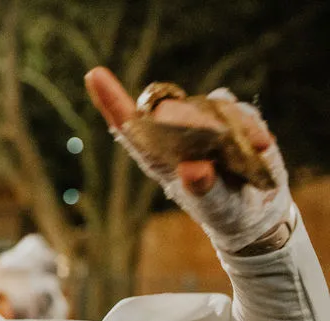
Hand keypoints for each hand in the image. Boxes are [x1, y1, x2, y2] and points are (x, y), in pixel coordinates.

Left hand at [85, 67, 291, 253]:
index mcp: (156, 155)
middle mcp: (174, 133)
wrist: (255, 207)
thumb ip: (204, 189)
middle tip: (214, 144)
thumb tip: (193, 170)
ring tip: (251, 153)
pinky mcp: (229, 115)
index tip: (94, 75)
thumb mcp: (215, 206)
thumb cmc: (222, 209)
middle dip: (189, 119)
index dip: (111, 100)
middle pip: (169, 109)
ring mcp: (201, 120)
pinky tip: (262, 145)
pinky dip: (249, 126)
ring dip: (232, 127)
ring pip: (208, 106)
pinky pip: (235, 110)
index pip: (128, 124)